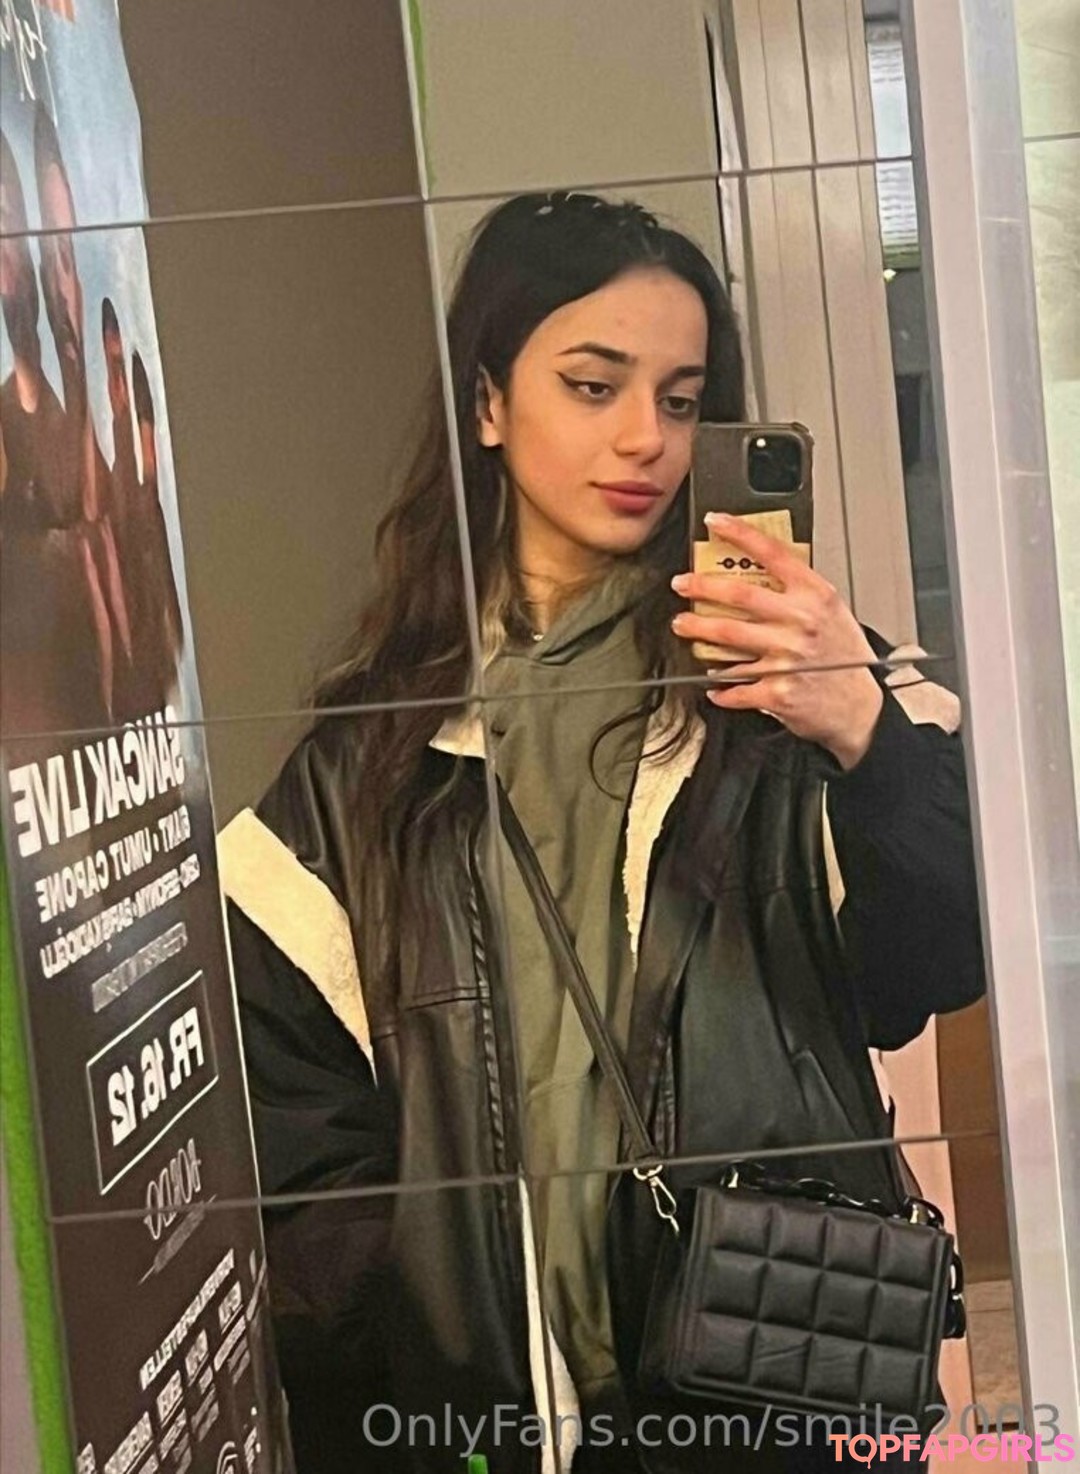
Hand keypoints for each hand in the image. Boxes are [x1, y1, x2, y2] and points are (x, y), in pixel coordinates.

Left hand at [670, 513, 883, 769]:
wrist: (859, 706)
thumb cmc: (844, 657)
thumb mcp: (832, 611)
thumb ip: (799, 591)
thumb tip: (756, 573)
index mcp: (815, 596)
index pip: (773, 553)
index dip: (739, 533)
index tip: (716, 522)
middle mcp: (800, 622)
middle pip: (738, 595)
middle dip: (701, 586)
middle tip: (682, 584)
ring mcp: (787, 657)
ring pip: (727, 636)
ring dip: (698, 629)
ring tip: (684, 624)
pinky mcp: (776, 691)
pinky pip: (734, 686)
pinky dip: (719, 687)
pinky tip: (712, 684)